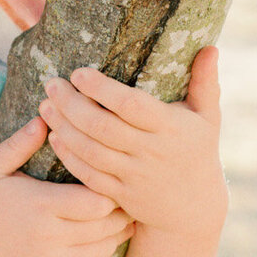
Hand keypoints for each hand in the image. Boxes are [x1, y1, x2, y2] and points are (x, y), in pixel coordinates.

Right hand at [0, 110, 135, 256]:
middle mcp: (50, 237)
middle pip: (106, 227)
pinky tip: (97, 246)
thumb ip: (19, 145)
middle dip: (120, 214)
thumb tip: (44, 118)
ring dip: (114, 238)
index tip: (110, 181)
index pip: (97, 201)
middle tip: (127, 199)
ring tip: (120, 222)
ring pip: (101, 252)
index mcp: (41, 205)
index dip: (110, 192)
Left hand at [41, 48, 227, 237]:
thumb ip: (205, 82)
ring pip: (91, 151)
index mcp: (171, 127)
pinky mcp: (120, 195)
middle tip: (51, 84)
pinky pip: (89, 176)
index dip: (102, 89)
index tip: (78, 73)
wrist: (193, 208)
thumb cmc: (198, 151)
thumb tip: (211, 47)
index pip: (131, 105)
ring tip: (45, 106)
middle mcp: (152, 152)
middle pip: (103, 127)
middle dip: (72, 104)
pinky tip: (54, 137)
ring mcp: (135, 176)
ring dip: (64, 128)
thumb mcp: (208, 117)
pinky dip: (69, 157)